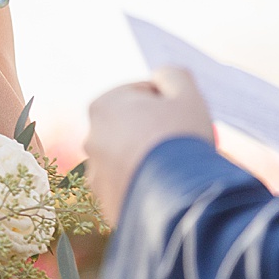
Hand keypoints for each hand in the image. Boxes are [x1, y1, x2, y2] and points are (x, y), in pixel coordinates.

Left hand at [85, 67, 213, 222]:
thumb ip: (172, 75)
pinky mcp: (106, 203)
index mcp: (103, 106)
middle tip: (180, 143)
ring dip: (147, 160)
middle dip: (154, 132)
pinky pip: (130, 188)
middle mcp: (91, 139)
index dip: (167, 102)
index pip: (140, 94)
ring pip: (128, 159)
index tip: (182, 116)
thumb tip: (163, 75)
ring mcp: (96, 174)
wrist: (178, 199)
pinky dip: (145, 187)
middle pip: (131, 127)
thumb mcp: (186, 94)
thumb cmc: (181, 139)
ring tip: (174, 170)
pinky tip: (166, 190)